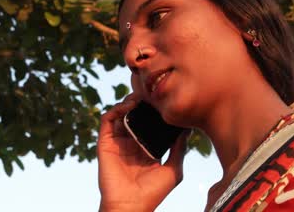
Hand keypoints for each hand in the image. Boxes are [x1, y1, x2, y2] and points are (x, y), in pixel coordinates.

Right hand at [97, 94, 189, 211]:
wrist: (132, 205)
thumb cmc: (153, 193)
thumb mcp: (173, 169)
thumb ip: (179, 148)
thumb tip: (187, 129)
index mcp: (145, 148)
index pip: (149, 123)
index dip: (154, 110)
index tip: (163, 100)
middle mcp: (130, 143)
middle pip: (134, 115)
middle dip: (141, 102)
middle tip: (151, 93)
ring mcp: (117, 142)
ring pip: (120, 114)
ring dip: (128, 102)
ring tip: (139, 96)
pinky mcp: (105, 143)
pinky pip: (107, 120)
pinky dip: (116, 109)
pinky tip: (128, 106)